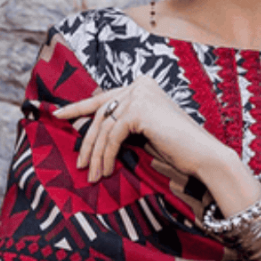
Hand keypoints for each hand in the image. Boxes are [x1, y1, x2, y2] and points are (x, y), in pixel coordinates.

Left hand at [54, 76, 231, 183]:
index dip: (78, 108)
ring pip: (104, 127)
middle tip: (80, 163)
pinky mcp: (139, 110)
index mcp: (141, 85)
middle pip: (101, 113)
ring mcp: (139, 95)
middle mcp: (139, 85)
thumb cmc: (176, 148)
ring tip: (92, 175)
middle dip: (87, 141)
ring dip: (96, 154)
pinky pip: (113, 136)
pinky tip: (106, 170)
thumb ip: (122, 123)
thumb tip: (90, 129)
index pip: (104, 97)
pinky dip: (107, 154)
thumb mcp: (144, 131)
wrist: (202, 155)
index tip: (58, 116)